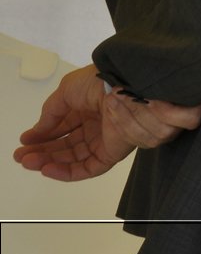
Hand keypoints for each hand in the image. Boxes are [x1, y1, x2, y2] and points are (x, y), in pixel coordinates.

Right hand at [14, 66, 200, 181]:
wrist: (125, 85)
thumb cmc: (98, 82)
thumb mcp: (67, 91)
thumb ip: (51, 112)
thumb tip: (35, 132)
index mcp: (87, 108)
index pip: (62, 128)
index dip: (43, 136)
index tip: (24, 143)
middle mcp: (96, 126)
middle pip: (66, 146)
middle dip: (43, 151)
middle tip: (21, 157)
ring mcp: (105, 140)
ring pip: (74, 158)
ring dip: (50, 162)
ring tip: (29, 162)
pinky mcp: (113, 153)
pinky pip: (88, 168)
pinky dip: (66, 172)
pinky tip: (47, 168)